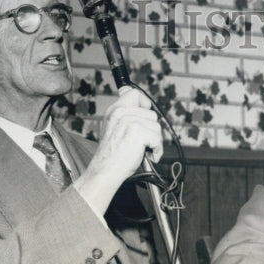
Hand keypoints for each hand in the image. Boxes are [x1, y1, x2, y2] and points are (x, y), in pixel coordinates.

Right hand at [75, 88, 162, 211]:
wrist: (106, 170)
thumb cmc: (112, 155)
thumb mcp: (114, 129)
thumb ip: (126, 117)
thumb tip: (144, 107)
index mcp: (115, 110)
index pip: (134, 93)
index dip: (144, 102)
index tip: (144, 112)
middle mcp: (121, 112)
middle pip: (151, 113)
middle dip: (152, 130)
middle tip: (143, 142)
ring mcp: (129, 121)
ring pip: (157, 127)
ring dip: (155, 142)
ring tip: (143, 150)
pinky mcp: (138, 132)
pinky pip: (158, 139)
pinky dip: (156, 150)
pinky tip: (147, 155)